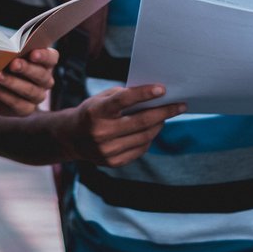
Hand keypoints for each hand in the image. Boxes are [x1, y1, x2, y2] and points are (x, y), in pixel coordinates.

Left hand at [0, 48, 58, 116]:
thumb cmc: (2, 62)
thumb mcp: (7, 53)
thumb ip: (10, 49)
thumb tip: (3, 46)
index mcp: (46, 62)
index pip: (51, 58)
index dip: (44, 56)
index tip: (33, 53)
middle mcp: (46, 80)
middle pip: (41, 75)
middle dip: (27, 69)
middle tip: (13, 64)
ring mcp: (38, 96)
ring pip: (31, 90)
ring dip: (13, 83)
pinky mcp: (26, 109)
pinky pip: (19, 104)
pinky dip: (5, 96)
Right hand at [65, 85, 184, 166]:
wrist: (72, 137)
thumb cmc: (92, 112)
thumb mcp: (102, 99)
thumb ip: (124, 96)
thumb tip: (155, 96)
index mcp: (96, 112)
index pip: (124, 100)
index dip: (144, 94)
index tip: (163, 89)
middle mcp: (100, 132)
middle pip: (141, 122)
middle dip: (164, 112)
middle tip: (180, 105)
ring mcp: (106, 150)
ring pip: (144, 137)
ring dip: (159, 125)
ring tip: (166, 116)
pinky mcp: (112, 162)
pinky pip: (139, 149)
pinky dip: (149, 138)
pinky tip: (153, 130)